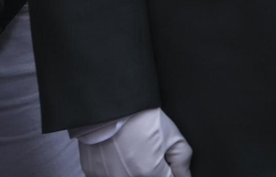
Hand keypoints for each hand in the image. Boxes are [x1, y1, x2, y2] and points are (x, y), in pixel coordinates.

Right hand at [76, 109, 192, 176]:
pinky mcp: (93, 172)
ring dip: (135, 170)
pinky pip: (111, 175)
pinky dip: (117, 169)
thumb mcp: (172, 136)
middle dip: (153, 170)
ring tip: (134, 151)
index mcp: (148, 173)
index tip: (167, 165)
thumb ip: (182, 161)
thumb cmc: (141, 118)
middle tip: (150, 153)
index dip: (170, 172)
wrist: (109, 105)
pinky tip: (119, 154)